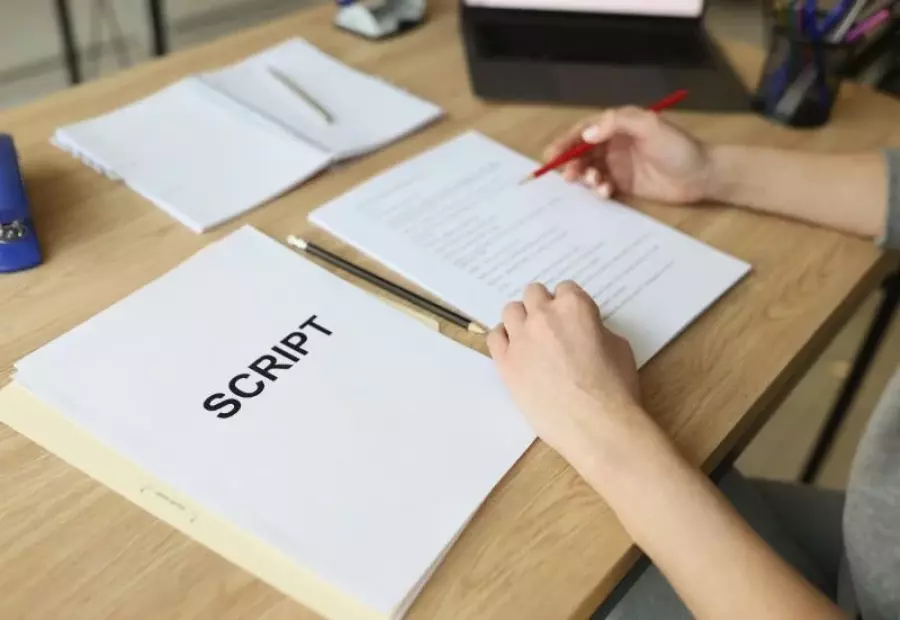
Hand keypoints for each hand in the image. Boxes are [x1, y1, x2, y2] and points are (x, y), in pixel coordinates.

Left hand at [487, 281, 644, 471]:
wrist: (596, 425)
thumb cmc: (615, 388)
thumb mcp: (618, 347)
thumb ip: (596, 329)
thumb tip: (584, 332)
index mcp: (574, 306)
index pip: (565, 288)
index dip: (570, 305)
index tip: (573, 319)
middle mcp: (543, 315)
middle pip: (533, 294)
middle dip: (543, 306)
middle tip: (552, 328)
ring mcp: (521, 338)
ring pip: (511, 310)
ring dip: (522, 319)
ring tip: (532, 339)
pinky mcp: (506, 363)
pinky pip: (495, 337)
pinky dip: (504, 339)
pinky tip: (515, 351)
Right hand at [546, 107, 711, 203]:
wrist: (702, 175)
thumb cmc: (678, 147)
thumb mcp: (650, 126)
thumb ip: (617, 124)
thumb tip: (586, 134)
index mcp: (619, 125)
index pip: (585, 130)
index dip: (567, 140)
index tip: (553, 154)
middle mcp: (614, 143)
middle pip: (582, 151)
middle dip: (571, 162)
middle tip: (568, 175)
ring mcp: (618, 165)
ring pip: (589, 169)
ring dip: (585, 176)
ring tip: (594, 182)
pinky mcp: (624, 184)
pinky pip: (601, 186)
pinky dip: (598, 189)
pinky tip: (606, 191)